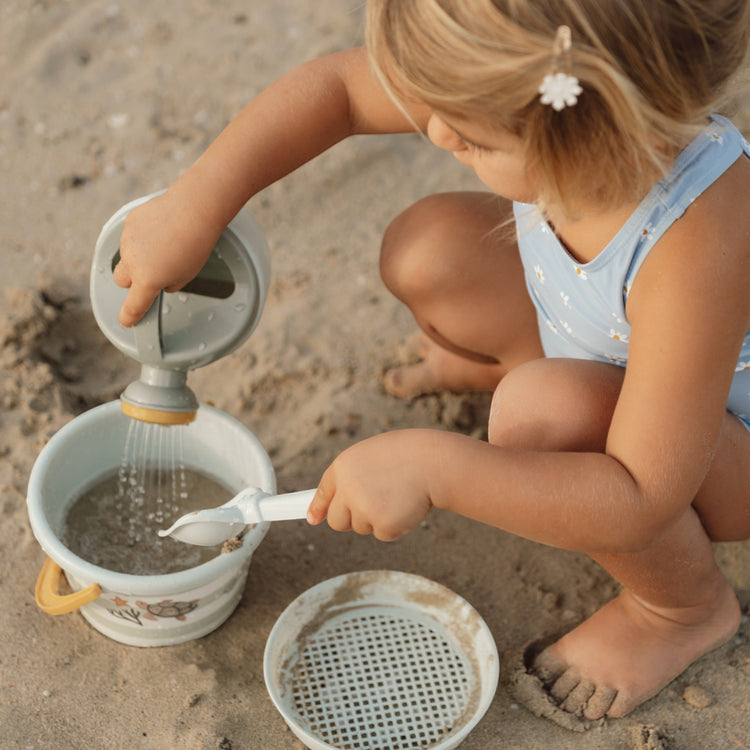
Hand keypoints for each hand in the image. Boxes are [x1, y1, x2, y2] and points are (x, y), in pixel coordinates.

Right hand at [113, 190, 222, 326]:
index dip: (130, 315)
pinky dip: (141, 237)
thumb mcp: (187, 274)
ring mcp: (127, 241)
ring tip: (165, 244)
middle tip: (153, 273)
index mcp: (147, 281)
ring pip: (127, 256)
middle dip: (132, 281)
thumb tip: (161, 281)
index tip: (127, 320)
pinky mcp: (129, 222)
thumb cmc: (195, 244)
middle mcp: (132, 262)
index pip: (133, 306)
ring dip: (139, 256)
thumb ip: (170, 284)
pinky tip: (161, 229)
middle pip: (121, 280)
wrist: (193, 209)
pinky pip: (131, 236)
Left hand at [307, 430, 434, 540]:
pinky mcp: (383, 525)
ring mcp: (363, 509)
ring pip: (362, 527)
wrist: (433, 461)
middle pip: (337, 521)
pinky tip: (406, 505)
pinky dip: (395, 526)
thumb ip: (352, 476)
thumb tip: (331, 505)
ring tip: (397, 494)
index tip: (314, 518)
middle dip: (352, 518)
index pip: (323, 493)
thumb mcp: (372, 456)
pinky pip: (383, 534)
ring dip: (378, 518)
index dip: (318, 508)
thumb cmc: (407, 454)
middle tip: (375, 504)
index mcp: (343, 467)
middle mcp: (347, 489)